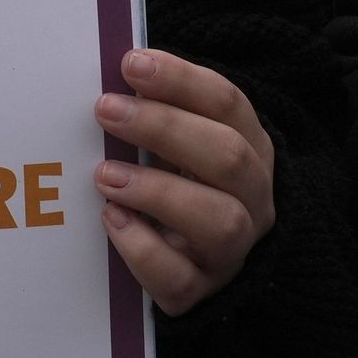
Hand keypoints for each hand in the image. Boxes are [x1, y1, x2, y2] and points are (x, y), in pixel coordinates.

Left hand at [93, 48, 275, 315]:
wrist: (198, 263)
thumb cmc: (180, 184)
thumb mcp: (179, 145)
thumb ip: (155, 113)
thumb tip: (111, 81)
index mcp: (250, 146)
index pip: (227, 104)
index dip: (180, 81)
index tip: (131, 64)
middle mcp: (252, 197)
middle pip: (229, 157)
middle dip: (164, 128)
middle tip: (105, 110)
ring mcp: (233, 250)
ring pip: (219, 222)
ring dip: (158, 192)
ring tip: (104, 175)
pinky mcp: (202, 293)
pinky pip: (180, 279)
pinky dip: (142, 248)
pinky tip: (111, 220)